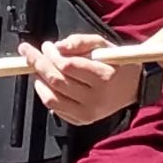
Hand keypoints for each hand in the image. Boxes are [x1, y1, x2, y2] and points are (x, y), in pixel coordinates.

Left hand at [18, 33, 139, 125]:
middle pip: (57, 81)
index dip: (52, 54)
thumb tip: (57, 46)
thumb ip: (80, 41)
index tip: (45, 45)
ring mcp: (89, 113)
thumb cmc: (116, 62)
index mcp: (104, 77)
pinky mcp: (83, 121)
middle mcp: (96, 98)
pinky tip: (44, 82)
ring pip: (52, 98)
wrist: (133, 87)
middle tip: (28, 51)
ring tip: (36, 67)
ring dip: (39, 80)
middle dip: (38, 63)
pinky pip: (56, 109)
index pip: (68, 66)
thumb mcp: (103, 44)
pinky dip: (45, 95)